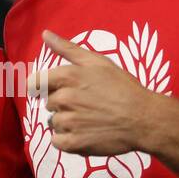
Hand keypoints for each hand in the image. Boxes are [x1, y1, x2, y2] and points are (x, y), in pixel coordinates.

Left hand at [28, 30, 162, 155]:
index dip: (41, 87)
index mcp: (68, 76)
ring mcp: (68, 122)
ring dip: (66, 123)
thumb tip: (45, 34)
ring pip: (53, 122)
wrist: (144, 119)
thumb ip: (67, 48)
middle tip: (86, 105)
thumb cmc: (123, 87)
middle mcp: (64, 98)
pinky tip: (84, 134)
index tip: (53, 91)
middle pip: (49, 103)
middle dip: (62, 104)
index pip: (34, 83)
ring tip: (89, 119)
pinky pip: (57, 141)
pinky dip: (67, 140)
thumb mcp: (97, 61)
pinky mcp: (73, 143)